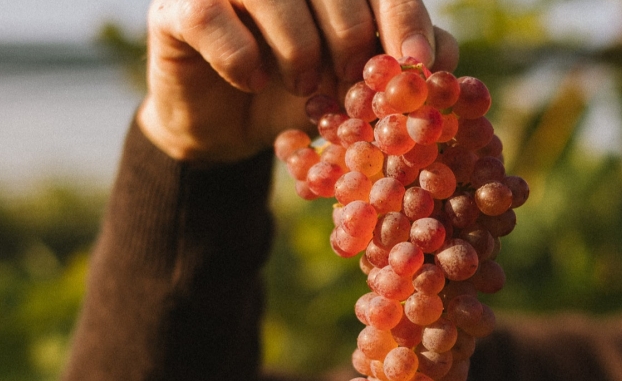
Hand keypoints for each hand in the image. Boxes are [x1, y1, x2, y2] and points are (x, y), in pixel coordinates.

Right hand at [137, 0, 459, 162]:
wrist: (231, 128)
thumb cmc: (306, 97)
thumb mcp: (360, 89)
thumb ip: (403, 71)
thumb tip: (442, 64)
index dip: (402, 17)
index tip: (414, 61)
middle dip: (349, 40)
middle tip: (347, 85)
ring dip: (299, 52)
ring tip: (304, 88)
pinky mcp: (180, 8)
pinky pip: (213, 19)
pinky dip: (241, 58)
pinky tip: (253, 80)